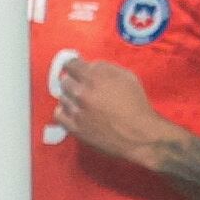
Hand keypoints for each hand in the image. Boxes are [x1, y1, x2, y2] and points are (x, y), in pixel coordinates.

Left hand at [52, 53, 171, 164]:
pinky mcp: (74, 127)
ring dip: (70, 96)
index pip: (71, 64)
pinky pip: (59, 113)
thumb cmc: (137, 106)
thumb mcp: (128, 78)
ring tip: (82, 101)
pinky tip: (74, 111)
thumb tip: (91, 66)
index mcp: (96, 77)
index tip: (76, 68)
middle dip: (74, 81)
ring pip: (62, 96)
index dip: (74, 65)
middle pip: (65, 80)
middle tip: (83, 86)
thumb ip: (107, 68)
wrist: (140, 135)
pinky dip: (65, 110)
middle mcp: (82, 92)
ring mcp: (76, 110)